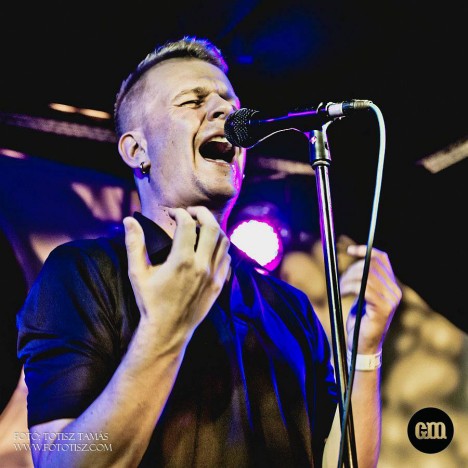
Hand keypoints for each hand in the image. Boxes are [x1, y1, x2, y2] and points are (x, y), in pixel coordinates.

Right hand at [123, 206, 230, 352]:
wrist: (168, 330)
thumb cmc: (150, 301)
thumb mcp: (137, 273)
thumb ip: (134, 244)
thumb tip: (128, 220)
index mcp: (181, 260)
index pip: (188, 224)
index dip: (179, 212)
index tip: (172, 213)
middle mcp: (201, 265)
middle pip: (212, 227)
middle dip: (202, 213)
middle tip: (191, 212)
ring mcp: (213, 275)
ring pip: (224, 241)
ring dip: (214, 228)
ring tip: (201, 226)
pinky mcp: (219, 284)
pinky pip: (227, 258)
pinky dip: (220, 246)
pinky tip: (209, 247)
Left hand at [340, 245, 401, 353]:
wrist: (362, 345)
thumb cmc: (360, 320)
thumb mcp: (362, 295)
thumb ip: (363, 279)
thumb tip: (355, 257)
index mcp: (392, 286)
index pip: (382, 259)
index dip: (366, 251)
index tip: (350, 251)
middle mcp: (395, 291)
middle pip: (372, 265)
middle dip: (352, 269)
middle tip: (341, 280)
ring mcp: (391, 300)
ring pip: (366, 276)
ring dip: (348, 279)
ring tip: (341, 289)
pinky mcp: (383, 308)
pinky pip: (363, 288)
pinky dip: (349, 287)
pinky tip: (343, 293)